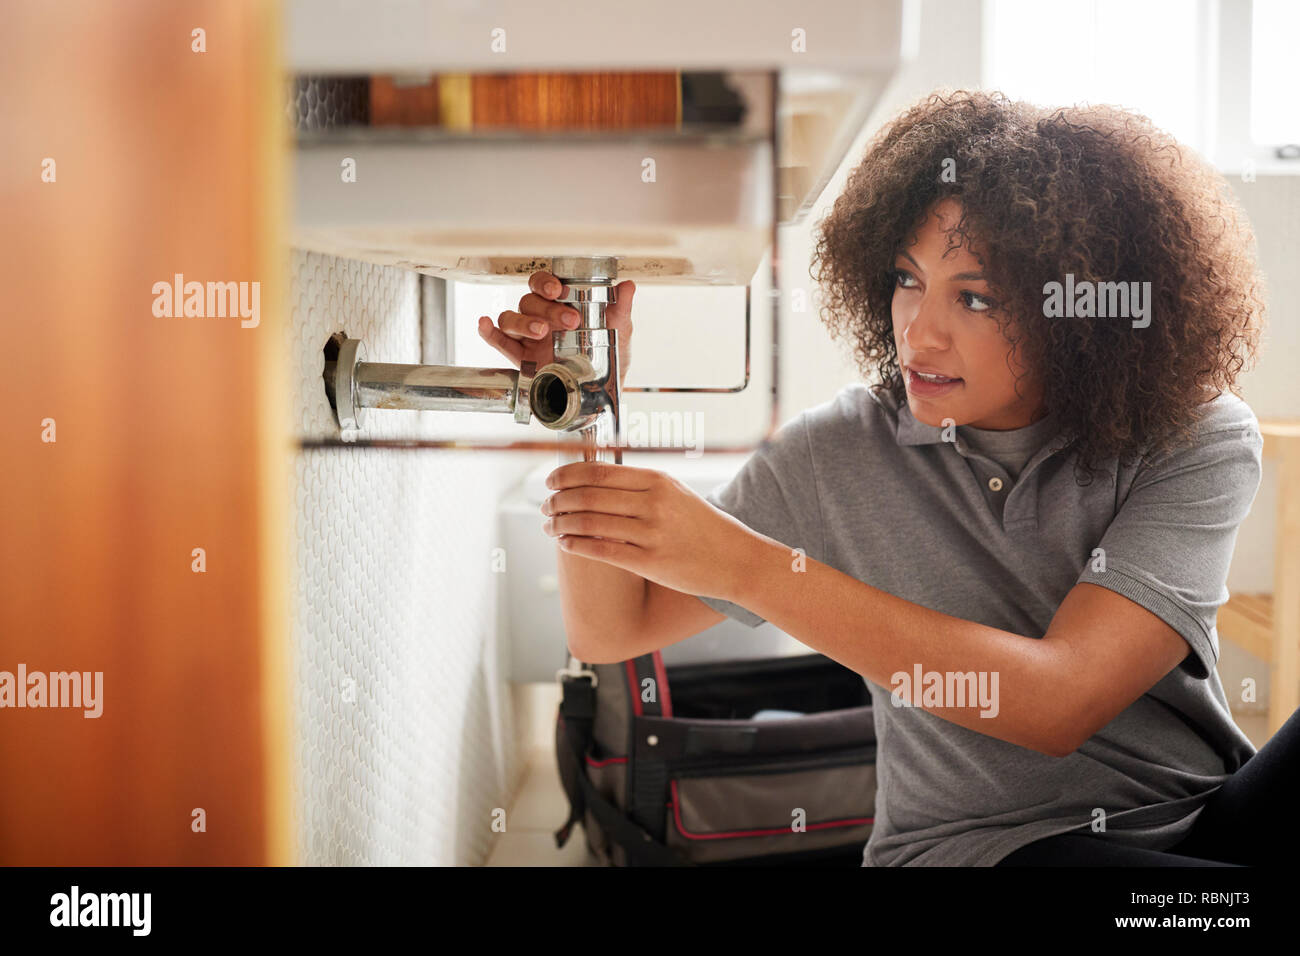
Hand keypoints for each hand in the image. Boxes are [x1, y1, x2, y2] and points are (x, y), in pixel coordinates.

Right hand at [477, 269, 635, 385]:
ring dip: (522, 322)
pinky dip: (488, 332)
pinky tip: (484, 325)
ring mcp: (528, 337)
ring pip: (511, 318)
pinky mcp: (520, 358)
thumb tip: (628, 286)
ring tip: (541, 334)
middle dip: (546, 309)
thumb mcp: (619, 330)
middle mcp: (540, 316)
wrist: (600, 392)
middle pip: (528, 301)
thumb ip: (620, 308)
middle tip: (569, 321)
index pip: (543, 284)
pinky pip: (498, 341)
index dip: (545, 282)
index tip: (558, 290)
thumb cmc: (607, 357)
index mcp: (561, 304)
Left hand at [539, 461, 755, 599]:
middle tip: (544, 505)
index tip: (550, 480)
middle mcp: (653, 502)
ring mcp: (651, 532)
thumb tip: (595, 479)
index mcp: (656, 480)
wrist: (736, 559)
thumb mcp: (676, 493)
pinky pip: (601, 550)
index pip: (597, 471)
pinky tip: (564, 543)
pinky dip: (576, 545)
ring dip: (560, 523)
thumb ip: (640, 485)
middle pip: (587, 495)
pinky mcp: (649, 562)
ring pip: (589, 523)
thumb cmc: (703, 527)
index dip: (566, 475)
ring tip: (548, 526)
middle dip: (557, 500)